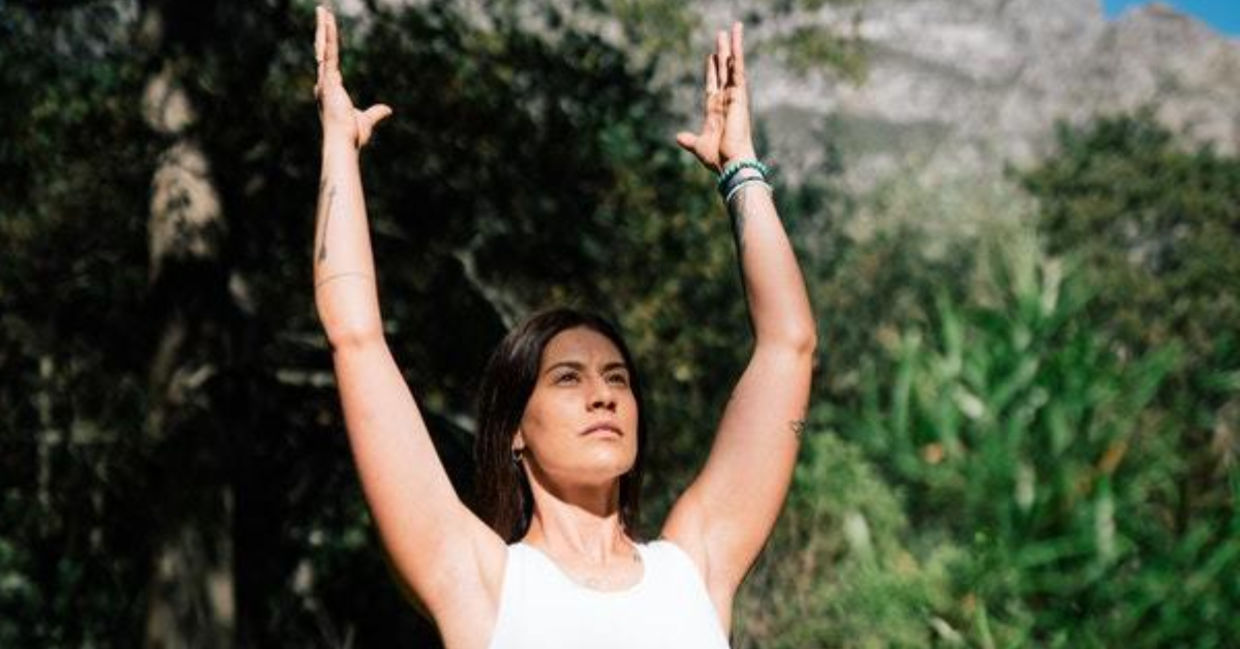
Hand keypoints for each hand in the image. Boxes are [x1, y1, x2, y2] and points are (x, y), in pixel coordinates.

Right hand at [315, 6, 390, 148]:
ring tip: (322, 9)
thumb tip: (388, 109)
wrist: (344, 142)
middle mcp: (325, 82)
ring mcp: (325, 80)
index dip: (327, 48)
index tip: (326, 37)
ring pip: (323, 47)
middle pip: (322, 50)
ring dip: (323, 27)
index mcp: (331, 90)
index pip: (329, 63)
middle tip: (322, 13)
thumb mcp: (366, 120)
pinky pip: (329, 52)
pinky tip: (328, 21)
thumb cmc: (352, 136)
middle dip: (322, 31)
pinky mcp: (328, 79)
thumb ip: (375, 113)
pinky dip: (328, 37)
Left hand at [676, 23, 756, 172]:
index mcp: (715, 110)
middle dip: (722, 52)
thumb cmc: (717, 158)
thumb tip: (679, 137)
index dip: (712, 70)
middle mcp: (726, 100)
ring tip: (734, 28)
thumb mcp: (698, 146)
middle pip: (723, 70)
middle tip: (722, 34)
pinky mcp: (739, 96)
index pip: (713, 84)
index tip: (711, 55)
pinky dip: (737, 57)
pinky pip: (738, 72)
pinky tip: (736, 42)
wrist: (730, 162)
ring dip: (733, 47)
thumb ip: (689, 140)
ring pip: (733, 66)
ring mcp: (733, 97)